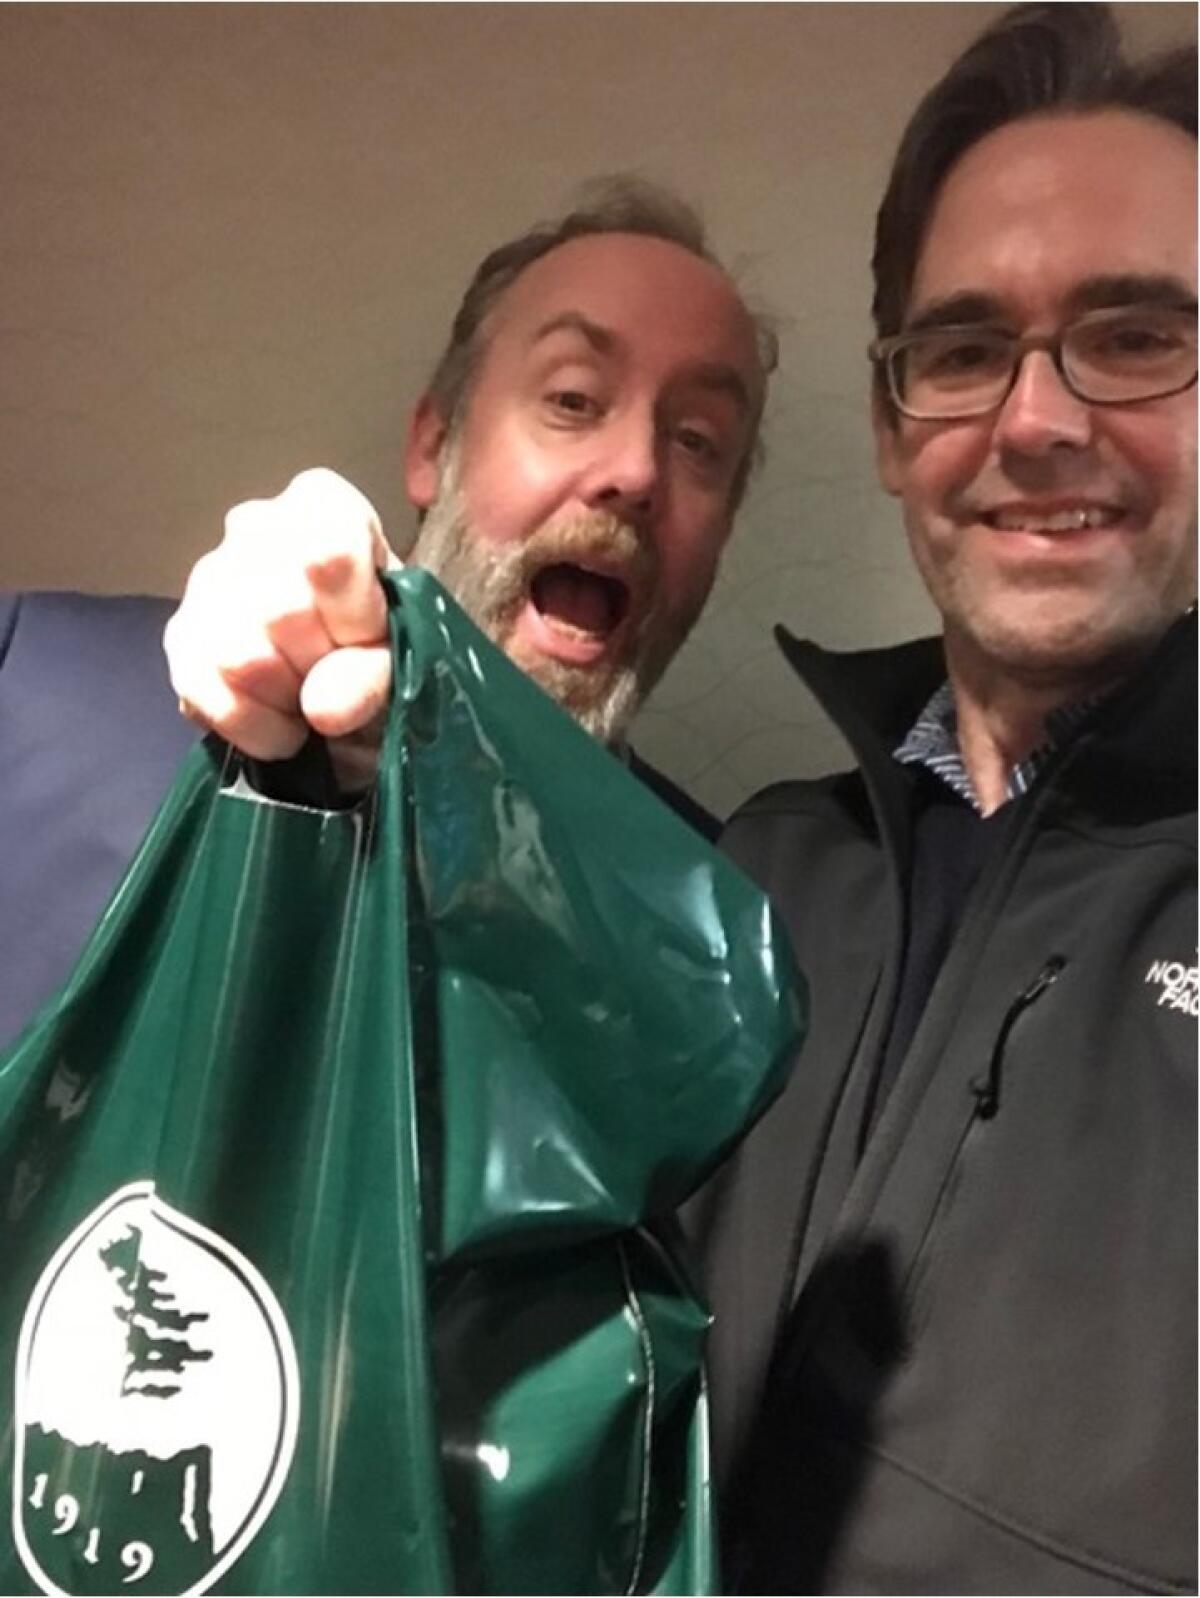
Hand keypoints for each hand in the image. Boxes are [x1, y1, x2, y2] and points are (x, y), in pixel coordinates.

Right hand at [165, 468, 399, 785]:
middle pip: (282, 611)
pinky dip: (256, 728)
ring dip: (288, 699)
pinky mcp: (179, 640)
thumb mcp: (401, 656)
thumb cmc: (379, 646)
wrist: (343, 685)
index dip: (353, 616)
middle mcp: (253, 527)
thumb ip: (375, 672)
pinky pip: (209, 696)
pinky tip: (284, 726)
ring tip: (311, 695)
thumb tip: (322, 707)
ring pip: (241, 657)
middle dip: (322, 664)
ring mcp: (206, 580)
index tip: (368, 637)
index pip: (329, 552)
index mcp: (321, 504)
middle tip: (340, 672)